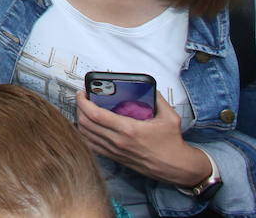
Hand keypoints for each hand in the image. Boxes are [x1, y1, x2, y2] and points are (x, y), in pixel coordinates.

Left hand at [75, 90, 211, 186]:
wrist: (177, 168)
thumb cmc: (173, 144)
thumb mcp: (170, 117)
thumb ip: (157, 99)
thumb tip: (148, 87)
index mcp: (129, 129)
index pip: (95, 114)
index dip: (83, 102)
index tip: (82, 93)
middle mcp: (118, 141)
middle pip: (86, 123)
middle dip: (79, 108)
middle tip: (82, 99)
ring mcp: (115, 151)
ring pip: (86, 135)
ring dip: (80, 120)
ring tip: (84, 110)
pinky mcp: (115, 158)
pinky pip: (92, 146)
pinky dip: (86, 135)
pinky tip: (88, 127)